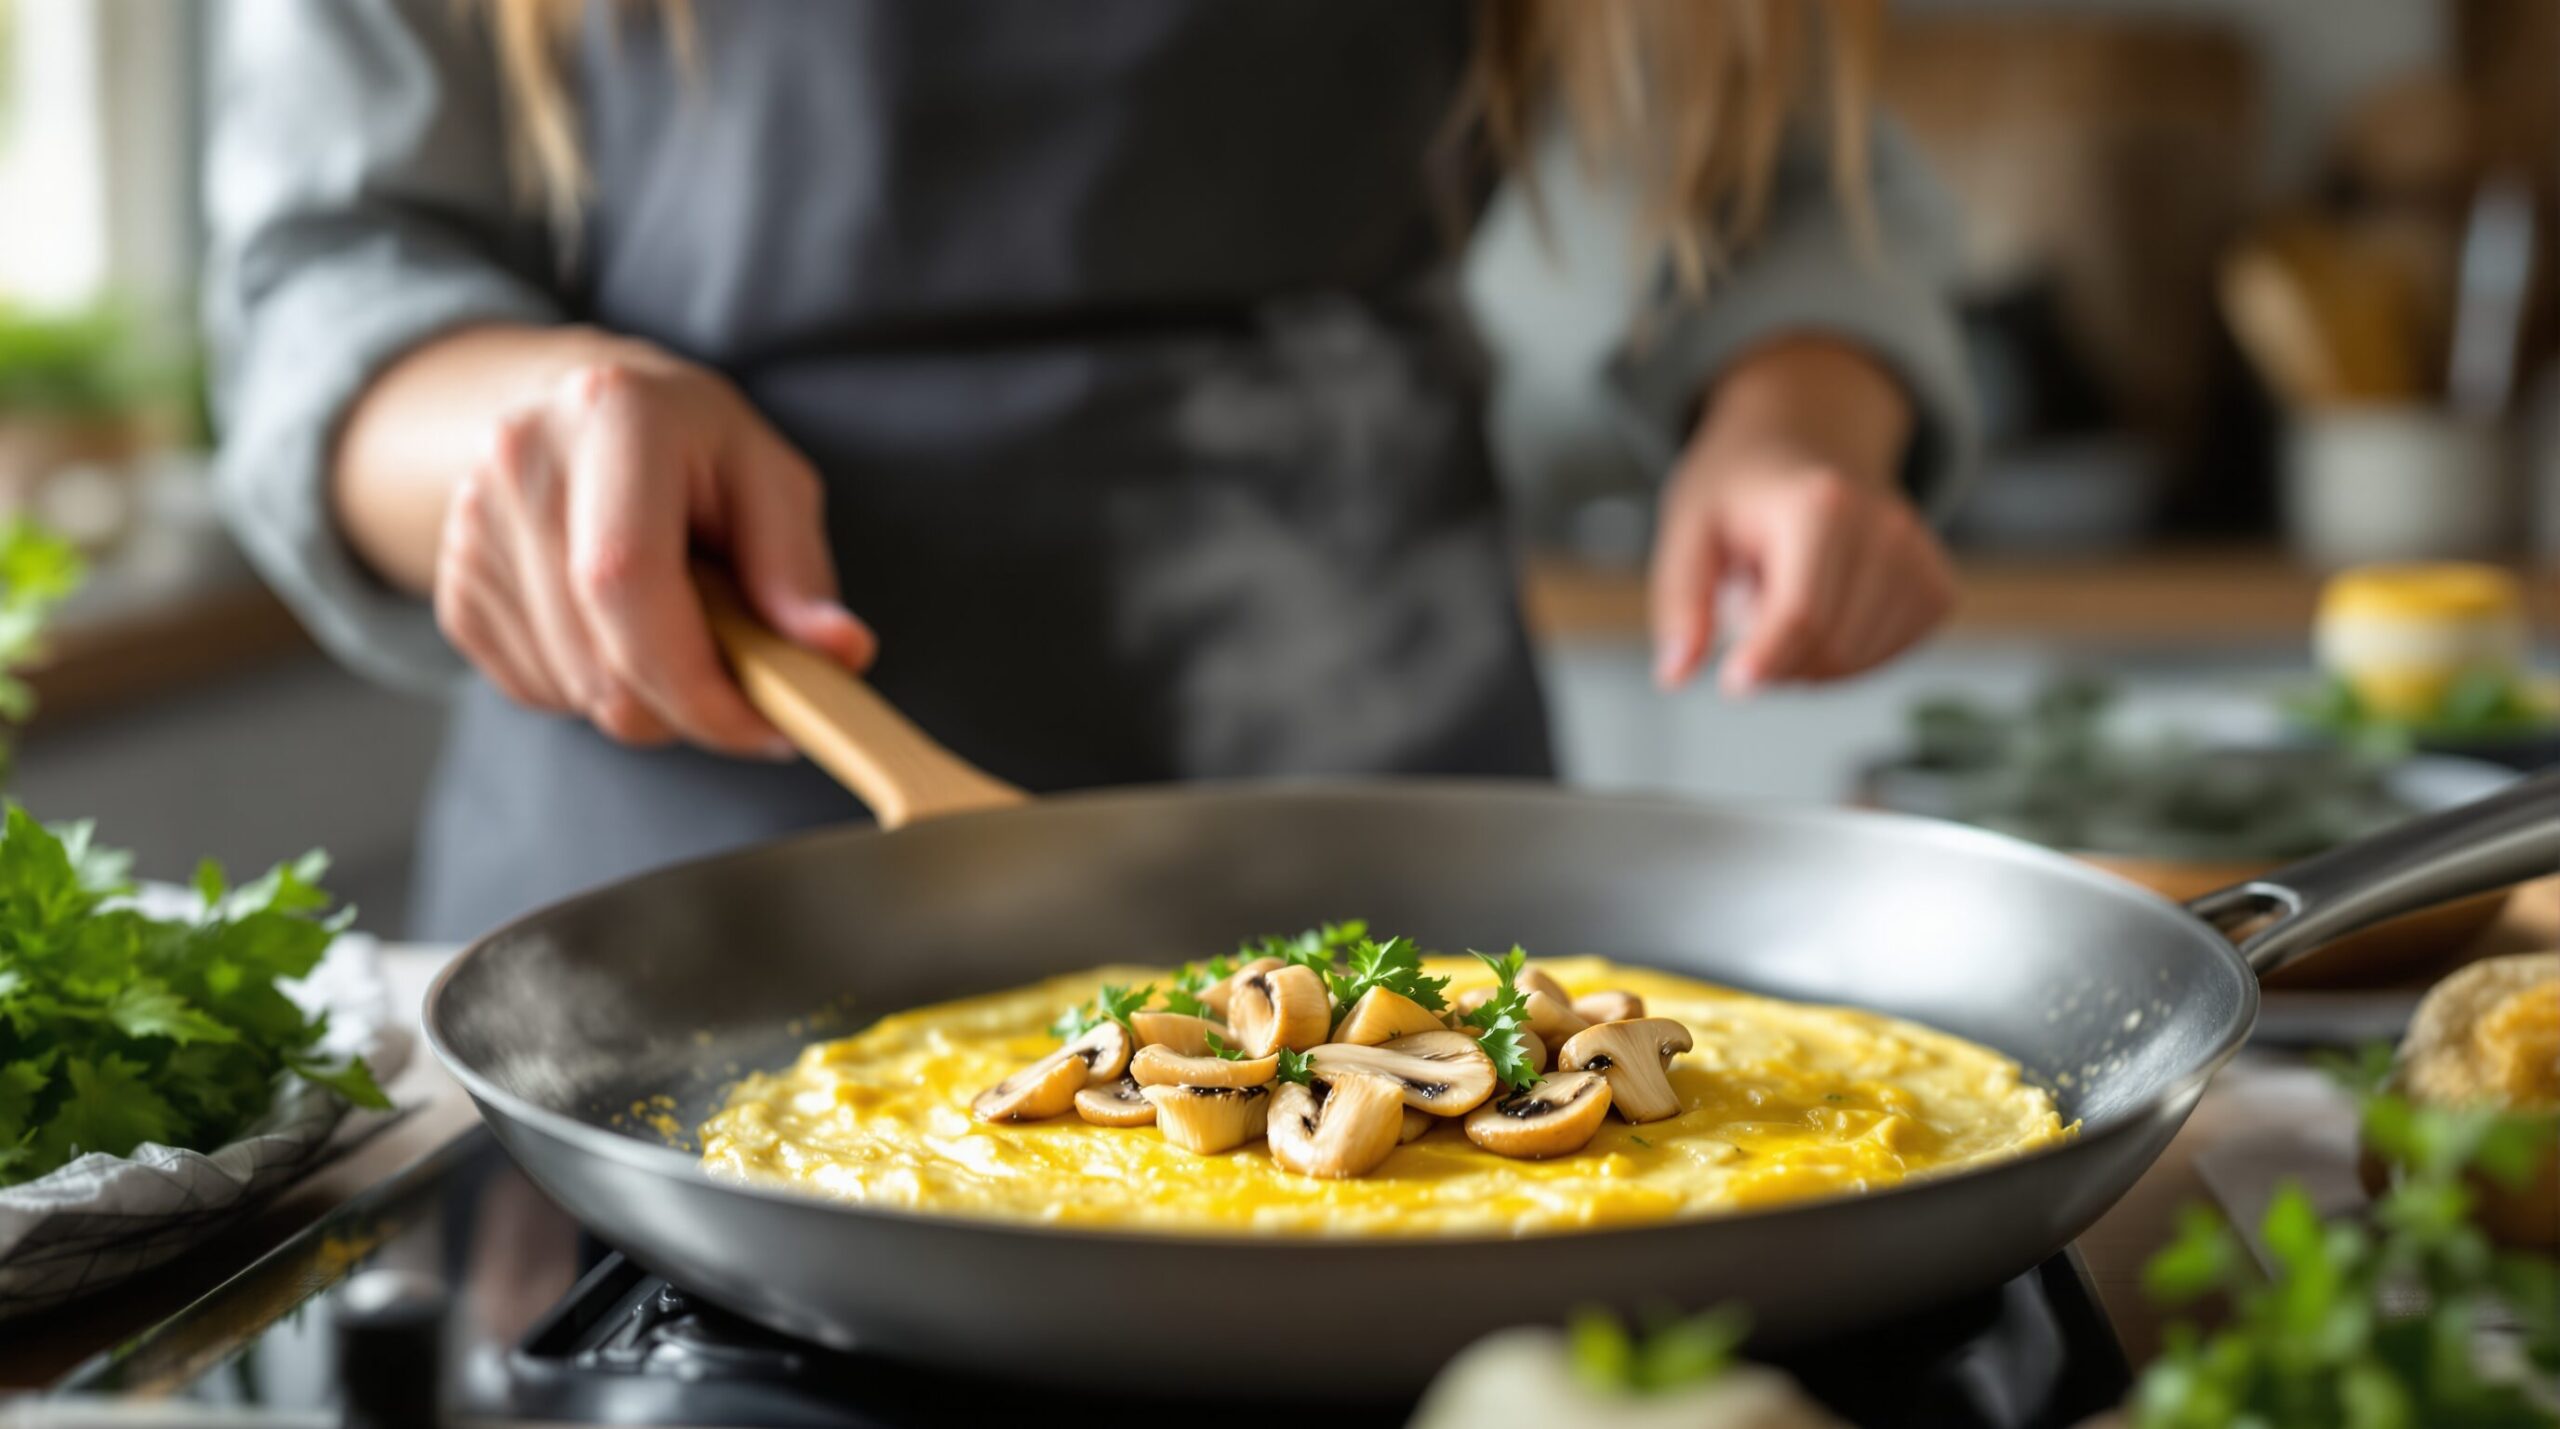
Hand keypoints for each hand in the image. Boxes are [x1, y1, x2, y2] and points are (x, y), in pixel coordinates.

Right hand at [430, 344, 873, 753]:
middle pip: (595, 656)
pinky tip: (618, 630)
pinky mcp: (453, 585)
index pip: (626, 581)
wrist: (579, 415)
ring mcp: (470, 526)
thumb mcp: (768, 477)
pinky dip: (596, 690)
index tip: (765, 727)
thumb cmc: (693, 450)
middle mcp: (520, 461)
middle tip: (743, 694)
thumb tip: (840, 653)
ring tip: (680, 634)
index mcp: (613, 414)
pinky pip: (535, 690)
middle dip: (685, 707)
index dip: (695, 680)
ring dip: (644, 701)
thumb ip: (797, 568)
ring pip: (569, 689)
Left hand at [1647, 339, 1954, 694]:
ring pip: (1855, 663)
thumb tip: (1675, 674)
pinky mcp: (1937, 586)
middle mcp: (1885, 527)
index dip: (1764, 662)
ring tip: (1784, 601)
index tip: (1732, 683)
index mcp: (1821, 505)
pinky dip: (1843, 658)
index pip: (1801, 615)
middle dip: (1776, 659)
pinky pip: (1885, 658)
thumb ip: (1680, 600)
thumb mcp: (1689, 526)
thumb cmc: (1744, 488)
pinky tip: (1822, 613)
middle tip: (1747, 615)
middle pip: (1828, 648)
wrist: (1807, 442)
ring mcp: (1919, 557)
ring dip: (1805, 660)